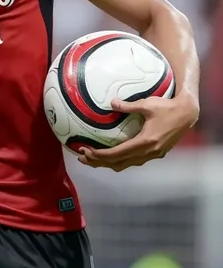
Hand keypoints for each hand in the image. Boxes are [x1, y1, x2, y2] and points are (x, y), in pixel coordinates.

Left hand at [77, 95, 198, 171]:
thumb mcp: (147, 104)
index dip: (99, 155)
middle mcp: (148, 152)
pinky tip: (111, 155)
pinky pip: (133, 161)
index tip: (85, 151)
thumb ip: (128, 106)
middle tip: (81, 157)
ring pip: (125, 165)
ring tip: (92, 158)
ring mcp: (152, 155)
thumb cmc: (167, 107)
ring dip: (108, 163)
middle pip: (118, 163)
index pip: (117, 154)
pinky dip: (119, 160)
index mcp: (145, 142)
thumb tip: (111, 103)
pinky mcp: (155, 154)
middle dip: (98, 162)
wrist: (187, 115)